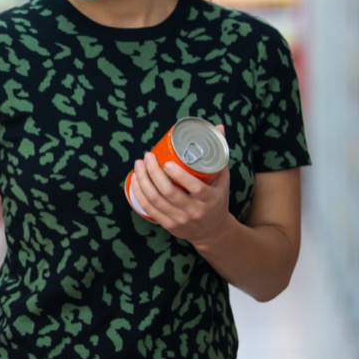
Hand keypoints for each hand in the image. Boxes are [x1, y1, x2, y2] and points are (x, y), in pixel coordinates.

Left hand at [129, 124, 232, 244]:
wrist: (213, 232)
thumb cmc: (217, 200)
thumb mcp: (223, 179)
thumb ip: (219, 154)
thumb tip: (219, 127)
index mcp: (210, 199)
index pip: (195, 188)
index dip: (179, 175)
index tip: (167, 162)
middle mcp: (194, 211)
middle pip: (168, 192)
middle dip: (153, 173)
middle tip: (147, 157)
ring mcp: (180, 220)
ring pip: (155, 200)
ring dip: (143, 181)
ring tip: (138, 165)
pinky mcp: (168, 225)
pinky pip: (149, 209)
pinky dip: (139, 194)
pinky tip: (136, 180)